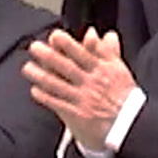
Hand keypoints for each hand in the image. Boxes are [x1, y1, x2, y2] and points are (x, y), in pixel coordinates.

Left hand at [26, 29, 137, 151]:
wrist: (129, 125)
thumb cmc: (123, 96)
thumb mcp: (119, 69)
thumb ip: (105, 49)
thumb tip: (93, 32)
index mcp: (103, 70)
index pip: (83, 54)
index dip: (68, 44)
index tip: (54, 36)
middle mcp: (92, 83)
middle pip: (67, 67)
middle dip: (49, 57)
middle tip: (34, 48)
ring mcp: (84, 99)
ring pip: (59, 85)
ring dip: (41, 76)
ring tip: (28, 68)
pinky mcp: (77, 115)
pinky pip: (58, 103)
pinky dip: (45, 97)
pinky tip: (35, 90)